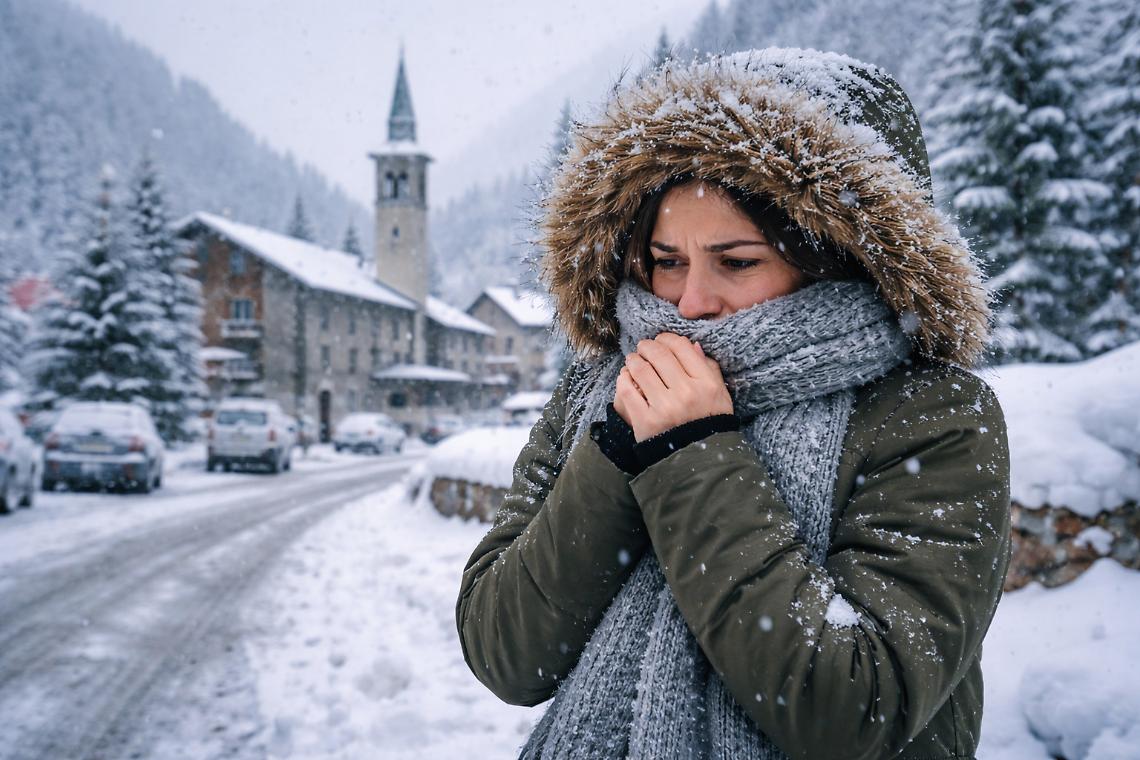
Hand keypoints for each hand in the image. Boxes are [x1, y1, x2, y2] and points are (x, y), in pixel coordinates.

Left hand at [613, 332, 732, 441]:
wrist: (696, 460)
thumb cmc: (709, 423)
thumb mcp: (720, 396)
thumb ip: (709, 368)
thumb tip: (691, 344)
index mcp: (706, 384)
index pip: (682, 347)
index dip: (667, 338)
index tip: (661, 340)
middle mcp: (686, 393)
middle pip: (659, 355)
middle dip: (647, 346)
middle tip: (643, 347)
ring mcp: (664, 408)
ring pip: (640, 369)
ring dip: (633, 360)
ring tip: (633, 360)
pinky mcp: (645, 421)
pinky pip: (627, 390)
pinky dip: (624, 379)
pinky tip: (626, 377)